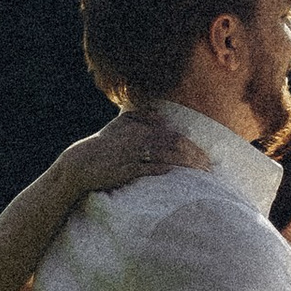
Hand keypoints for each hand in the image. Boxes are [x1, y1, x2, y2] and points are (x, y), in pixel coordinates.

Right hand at [63, 113, 210, 198]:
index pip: (174, 136)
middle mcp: (139, 139)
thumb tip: (161, 115)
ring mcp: (133, 154)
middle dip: (195, 156)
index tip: (206, 156)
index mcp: (141, 128)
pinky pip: (149, 168)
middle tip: (209, 167)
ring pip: (166, 156)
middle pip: (175, 145)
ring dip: (186, 165)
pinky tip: (175, 173)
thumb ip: (141, 115)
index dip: (192, 146)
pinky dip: (164, 169)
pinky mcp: (126, 170)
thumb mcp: (120, 124)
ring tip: (200, 175)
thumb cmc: (103, 144)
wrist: (81, 163)